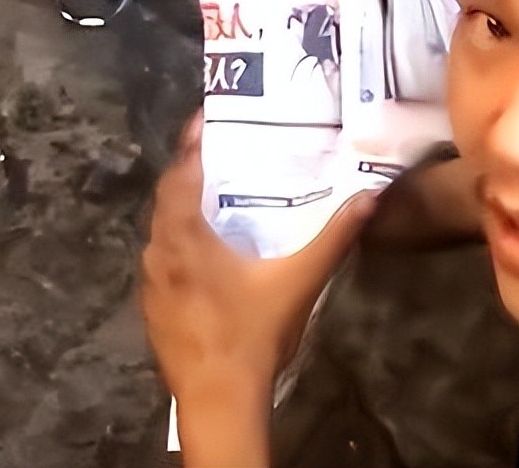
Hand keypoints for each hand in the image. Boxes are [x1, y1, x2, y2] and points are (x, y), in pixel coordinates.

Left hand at [139, 113, 376, 463]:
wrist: (218, 399)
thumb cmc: (254, 334)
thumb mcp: (299, 281)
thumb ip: (334, 237)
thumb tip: (367, 197)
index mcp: (185, 240)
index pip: (180, 177)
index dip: (190, 146)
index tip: (203, 119)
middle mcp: (158, 256)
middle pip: (165, 202)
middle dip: (187, 173)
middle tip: (214, 152)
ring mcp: (150, 286)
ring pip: (160, 233)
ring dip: (180, 210)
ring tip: (211, 196)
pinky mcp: (153, 310)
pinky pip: (161, 261)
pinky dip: (178, 244)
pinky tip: (204, 253)